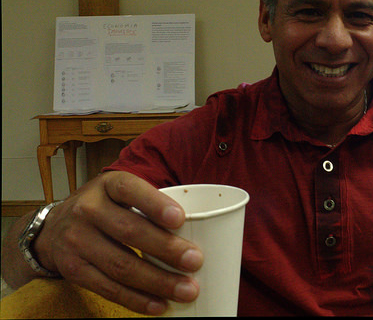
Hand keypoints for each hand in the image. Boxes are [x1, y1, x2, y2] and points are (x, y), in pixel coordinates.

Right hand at [33, 171, 203, 314]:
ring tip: (186, 290)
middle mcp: (88, 210)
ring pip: (121, 265)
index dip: (155, 204)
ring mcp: (77, 241)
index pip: (130, 190)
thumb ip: (150, 204)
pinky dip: (137, 299)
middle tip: (195, 261)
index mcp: (108, 186)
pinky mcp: (73, 270)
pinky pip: (108, 288)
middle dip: (166, 249)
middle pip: (129, 231)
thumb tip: (201, 227)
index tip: (180, 219)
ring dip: (158, 281)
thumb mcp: (120, 193)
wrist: (53, 229)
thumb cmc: (104, 207)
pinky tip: (159, 305)